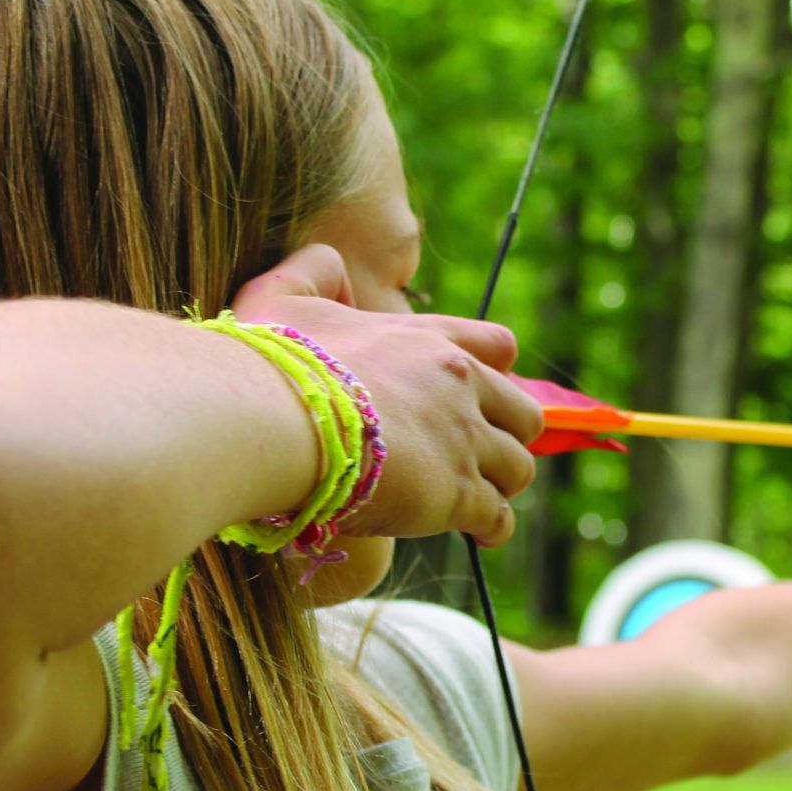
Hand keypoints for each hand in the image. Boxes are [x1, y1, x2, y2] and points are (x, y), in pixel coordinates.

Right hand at [230, 245, 542, 546]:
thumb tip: (328, 260)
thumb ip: (311, 271)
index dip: (495, 375)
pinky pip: (499, 516)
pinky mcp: (455, 494)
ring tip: (475, 499)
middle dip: (507, 437)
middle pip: (525, 414)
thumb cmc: (269, 363)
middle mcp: (458, 386)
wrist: (267, 421)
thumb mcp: (281, 296)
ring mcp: (462, 440)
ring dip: (501, 485)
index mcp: (428, 342)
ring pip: (518, 468)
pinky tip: (478, 530)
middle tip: (476, 457)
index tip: (473, 398)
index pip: (499, 348)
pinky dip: (493, 526)